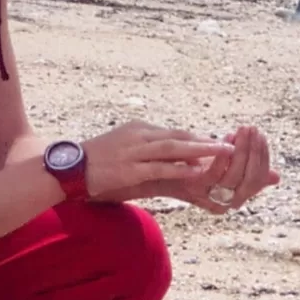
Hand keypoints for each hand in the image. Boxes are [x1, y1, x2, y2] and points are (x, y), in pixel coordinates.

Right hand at [81, 121, 232, 202]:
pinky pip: (159, 168)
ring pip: (173, 148)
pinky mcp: (129, 169)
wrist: (69, 170)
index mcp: (139, 129)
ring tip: (223, 153)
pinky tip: (196, 170)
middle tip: (231, 145)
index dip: (198, 138)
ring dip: (200, 150)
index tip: (219, 143)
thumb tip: (172, 157)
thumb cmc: (97, 162)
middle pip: (179, 136)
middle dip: (206, 141)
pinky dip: (179, 168)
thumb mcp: (124, 147)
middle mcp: (139, 135)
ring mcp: (133, 152)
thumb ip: (147, 150)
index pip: (175, 132)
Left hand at [167, 125, 280, 214]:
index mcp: (233, 199)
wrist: (153, 173)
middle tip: (253, 130)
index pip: (258, 181)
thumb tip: (276, 177)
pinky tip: (227, 139)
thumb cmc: (186, 169)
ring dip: (242, 151)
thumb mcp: (220, 170)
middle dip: (255, 152)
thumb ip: (245, 171)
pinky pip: (215, 174)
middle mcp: (223, 203)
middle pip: (250, 180)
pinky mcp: (193, 189)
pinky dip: (223, 156)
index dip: (263, 159)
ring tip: (242, 131)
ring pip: (235, 176)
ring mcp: (208, 197)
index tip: (261, 137)